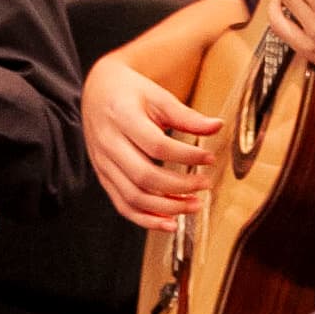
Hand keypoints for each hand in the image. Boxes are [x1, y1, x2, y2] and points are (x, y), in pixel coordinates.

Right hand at [83, 52, 221, 226]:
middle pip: (144, 176)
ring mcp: (103, 163)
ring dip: (166, 207)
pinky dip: (146, 219)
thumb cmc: (130, 92)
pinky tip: (169, 222)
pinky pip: (123, 205)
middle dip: (179, 187)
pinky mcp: (103, 176)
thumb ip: (186, 115)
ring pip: (133, 196)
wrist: (97, 91)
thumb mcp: (158, 96)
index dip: (186, 155)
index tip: (210, 158)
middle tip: (205, 185)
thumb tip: (217, 126)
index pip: (156, 145)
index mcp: (122, 118)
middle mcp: (108, 143)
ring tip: (193, 205)